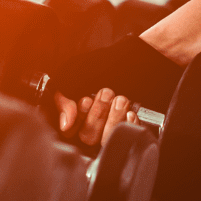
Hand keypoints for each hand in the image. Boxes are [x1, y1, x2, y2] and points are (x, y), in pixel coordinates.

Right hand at [47, 34, 184, 145]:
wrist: (138, 59)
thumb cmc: (104, 65)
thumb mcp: (75, 74)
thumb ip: (63, 98)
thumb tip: (65, 125)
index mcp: (75, 113)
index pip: (69, 132)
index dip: (77, 119)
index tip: (85, 100)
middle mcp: (92, 124)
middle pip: (88, 137)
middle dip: (98, 114)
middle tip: (106, 93)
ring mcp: (111, 129)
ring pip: (106, 141)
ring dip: (114, 119)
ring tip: (120, 99)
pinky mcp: (130, 131)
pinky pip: (127, 139)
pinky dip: (129, 125)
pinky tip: (130, 113)